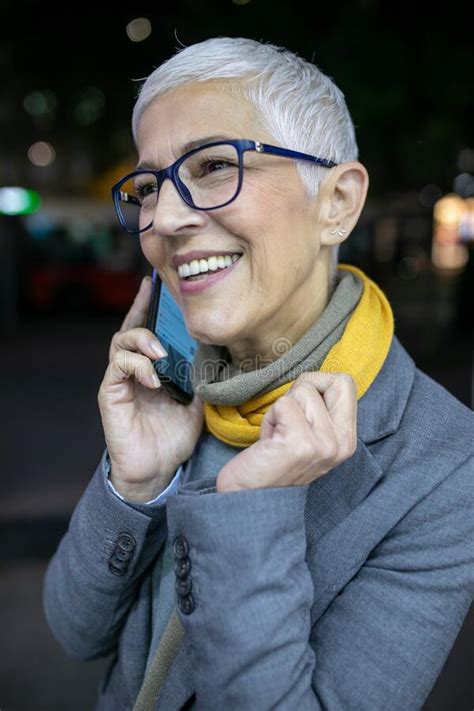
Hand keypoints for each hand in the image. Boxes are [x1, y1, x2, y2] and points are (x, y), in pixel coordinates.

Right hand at [98, 276, 203, 501]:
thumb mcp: (197, 404)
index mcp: (153, 368)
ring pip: (120, 343)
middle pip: (130, 328)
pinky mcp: (111, 394)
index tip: (155, 283)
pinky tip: (153, 377)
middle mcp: (134, 370)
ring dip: (142, 340)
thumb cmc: (173, 437)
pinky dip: (137, 366)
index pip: (149, 331)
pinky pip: (118, 367)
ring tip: (161, 351)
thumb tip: (221, 356)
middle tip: (156, 299)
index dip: (149, 307)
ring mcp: (121, 381)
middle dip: (142, 311)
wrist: (157, 470)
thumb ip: (201, 379)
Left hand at [216, 372, 356, 492]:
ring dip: (280, 411)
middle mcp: (342, 444)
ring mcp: (324, 445)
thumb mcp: (308, 436)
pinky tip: (268, 443)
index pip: (345, 383)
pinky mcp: (301, 445)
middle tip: (288, 420)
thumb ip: (320, 410)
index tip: (300, 411)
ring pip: (303, 391)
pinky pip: (284, 405)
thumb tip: (316, 377)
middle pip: (331, 380)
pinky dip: (269, 419)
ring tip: (276, 437)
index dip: (317, 385)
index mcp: (347, 441)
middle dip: (302, 391)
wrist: (249, 500)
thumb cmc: (272, 462)